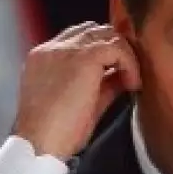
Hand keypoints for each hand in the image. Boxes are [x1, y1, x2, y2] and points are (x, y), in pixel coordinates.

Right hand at [13, 22, 141, 159]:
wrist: (40, 144)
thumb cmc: (55, 134)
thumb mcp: (80, 103)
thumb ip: (100, 85)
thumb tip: (122, 77)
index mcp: (44, 57)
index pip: (78, 37)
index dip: (102, 51)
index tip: (118, 72)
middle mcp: (52, 47)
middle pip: (94, 30)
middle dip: (115, 48)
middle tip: (130, 72)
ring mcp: (66, 50)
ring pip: (107, 34)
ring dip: (125, 55)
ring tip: (132, 81)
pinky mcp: (83, 58)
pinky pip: (116, 48)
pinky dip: (130, 64)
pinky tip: (132, 85)